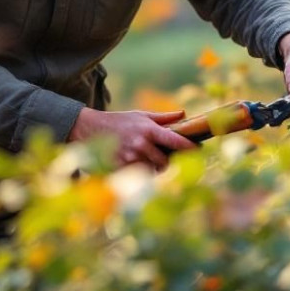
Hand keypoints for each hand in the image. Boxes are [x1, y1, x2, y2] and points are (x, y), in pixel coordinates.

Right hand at [68, 108, 197, 170]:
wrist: (89, 128)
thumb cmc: (119, 121)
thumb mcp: (140, 116)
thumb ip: (163, 118)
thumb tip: (184, 113)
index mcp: (149, 130)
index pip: (175, 140)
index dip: (190, 147)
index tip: (200, 150)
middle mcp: (141, 144)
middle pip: (165, 162)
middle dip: (167, 163)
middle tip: (165, 159)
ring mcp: (129, 157)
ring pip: (151, 171)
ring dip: (152, 169)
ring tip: (145, 161)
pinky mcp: (119, 168)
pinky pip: (137, 176)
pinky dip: (139, 173)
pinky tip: (133, 166)